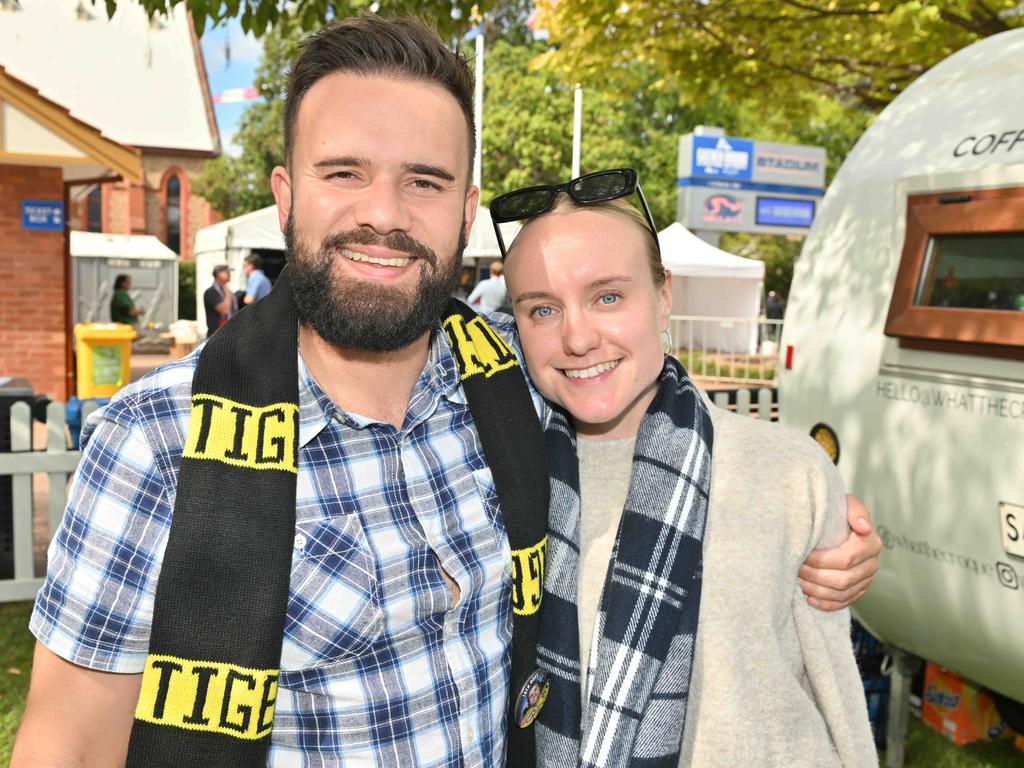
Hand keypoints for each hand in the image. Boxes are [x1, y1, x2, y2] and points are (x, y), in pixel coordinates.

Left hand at [798, 494, 880, 610]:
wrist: (840, 524)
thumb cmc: (840, 513)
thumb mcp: (847, 504)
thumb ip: (856, 511)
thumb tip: (864, 527)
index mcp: (870, 543)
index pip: (846, 558)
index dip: (822, 560)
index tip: (804, 556)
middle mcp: (872, 563)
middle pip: (844, 579)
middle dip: (816, 576)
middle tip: (797, 569)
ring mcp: (867, 579)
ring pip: (842, 593)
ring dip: (817, 590)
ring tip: (799, 581)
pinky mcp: (859, 590)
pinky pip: (843, 603)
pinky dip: (825, 604)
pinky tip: (809, 598)